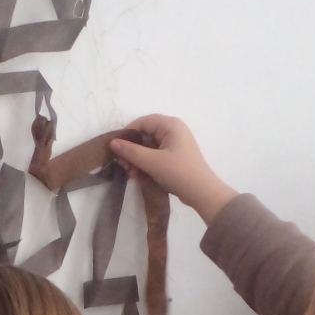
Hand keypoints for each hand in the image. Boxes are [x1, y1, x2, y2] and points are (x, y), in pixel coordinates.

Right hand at [110, 115, 237, 224]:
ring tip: (130, 173)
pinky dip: (146, 163)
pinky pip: (156, 155)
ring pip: (150, 147)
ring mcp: (175, 144)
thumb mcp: (152, 162)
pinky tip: (138, 175)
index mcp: (170, 125)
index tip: (116, 148)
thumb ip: (131, 151)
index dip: (128, 133)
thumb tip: (113, 142)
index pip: (143, 122)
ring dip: (138, 159)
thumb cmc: (178, 173)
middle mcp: (173, 130)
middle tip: (122, 164)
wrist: (202, 193)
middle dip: (132, 150)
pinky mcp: (175, 157)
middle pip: (146, 135)